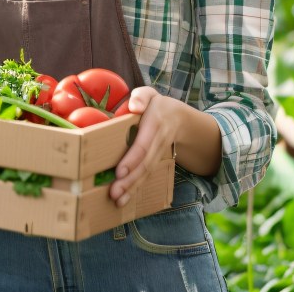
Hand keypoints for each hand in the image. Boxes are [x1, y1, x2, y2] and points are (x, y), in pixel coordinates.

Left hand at [108, 86, 181, 207]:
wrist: (180, 118)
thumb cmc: (156, 105)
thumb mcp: (150, 94)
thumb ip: (141, 97)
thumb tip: (134, 106)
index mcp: (155, 123)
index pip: (144, 144)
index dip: (132, 159)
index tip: (120, 172)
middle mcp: (158, 141)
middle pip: (145, 164)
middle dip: (130, 180)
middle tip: (114, 193)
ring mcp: (159, 153)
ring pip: (146, 173)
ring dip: (132, 188)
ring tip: (117, 200)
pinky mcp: (156, 161)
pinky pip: (147, 175)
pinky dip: (136, 188)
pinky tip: (124, 198)